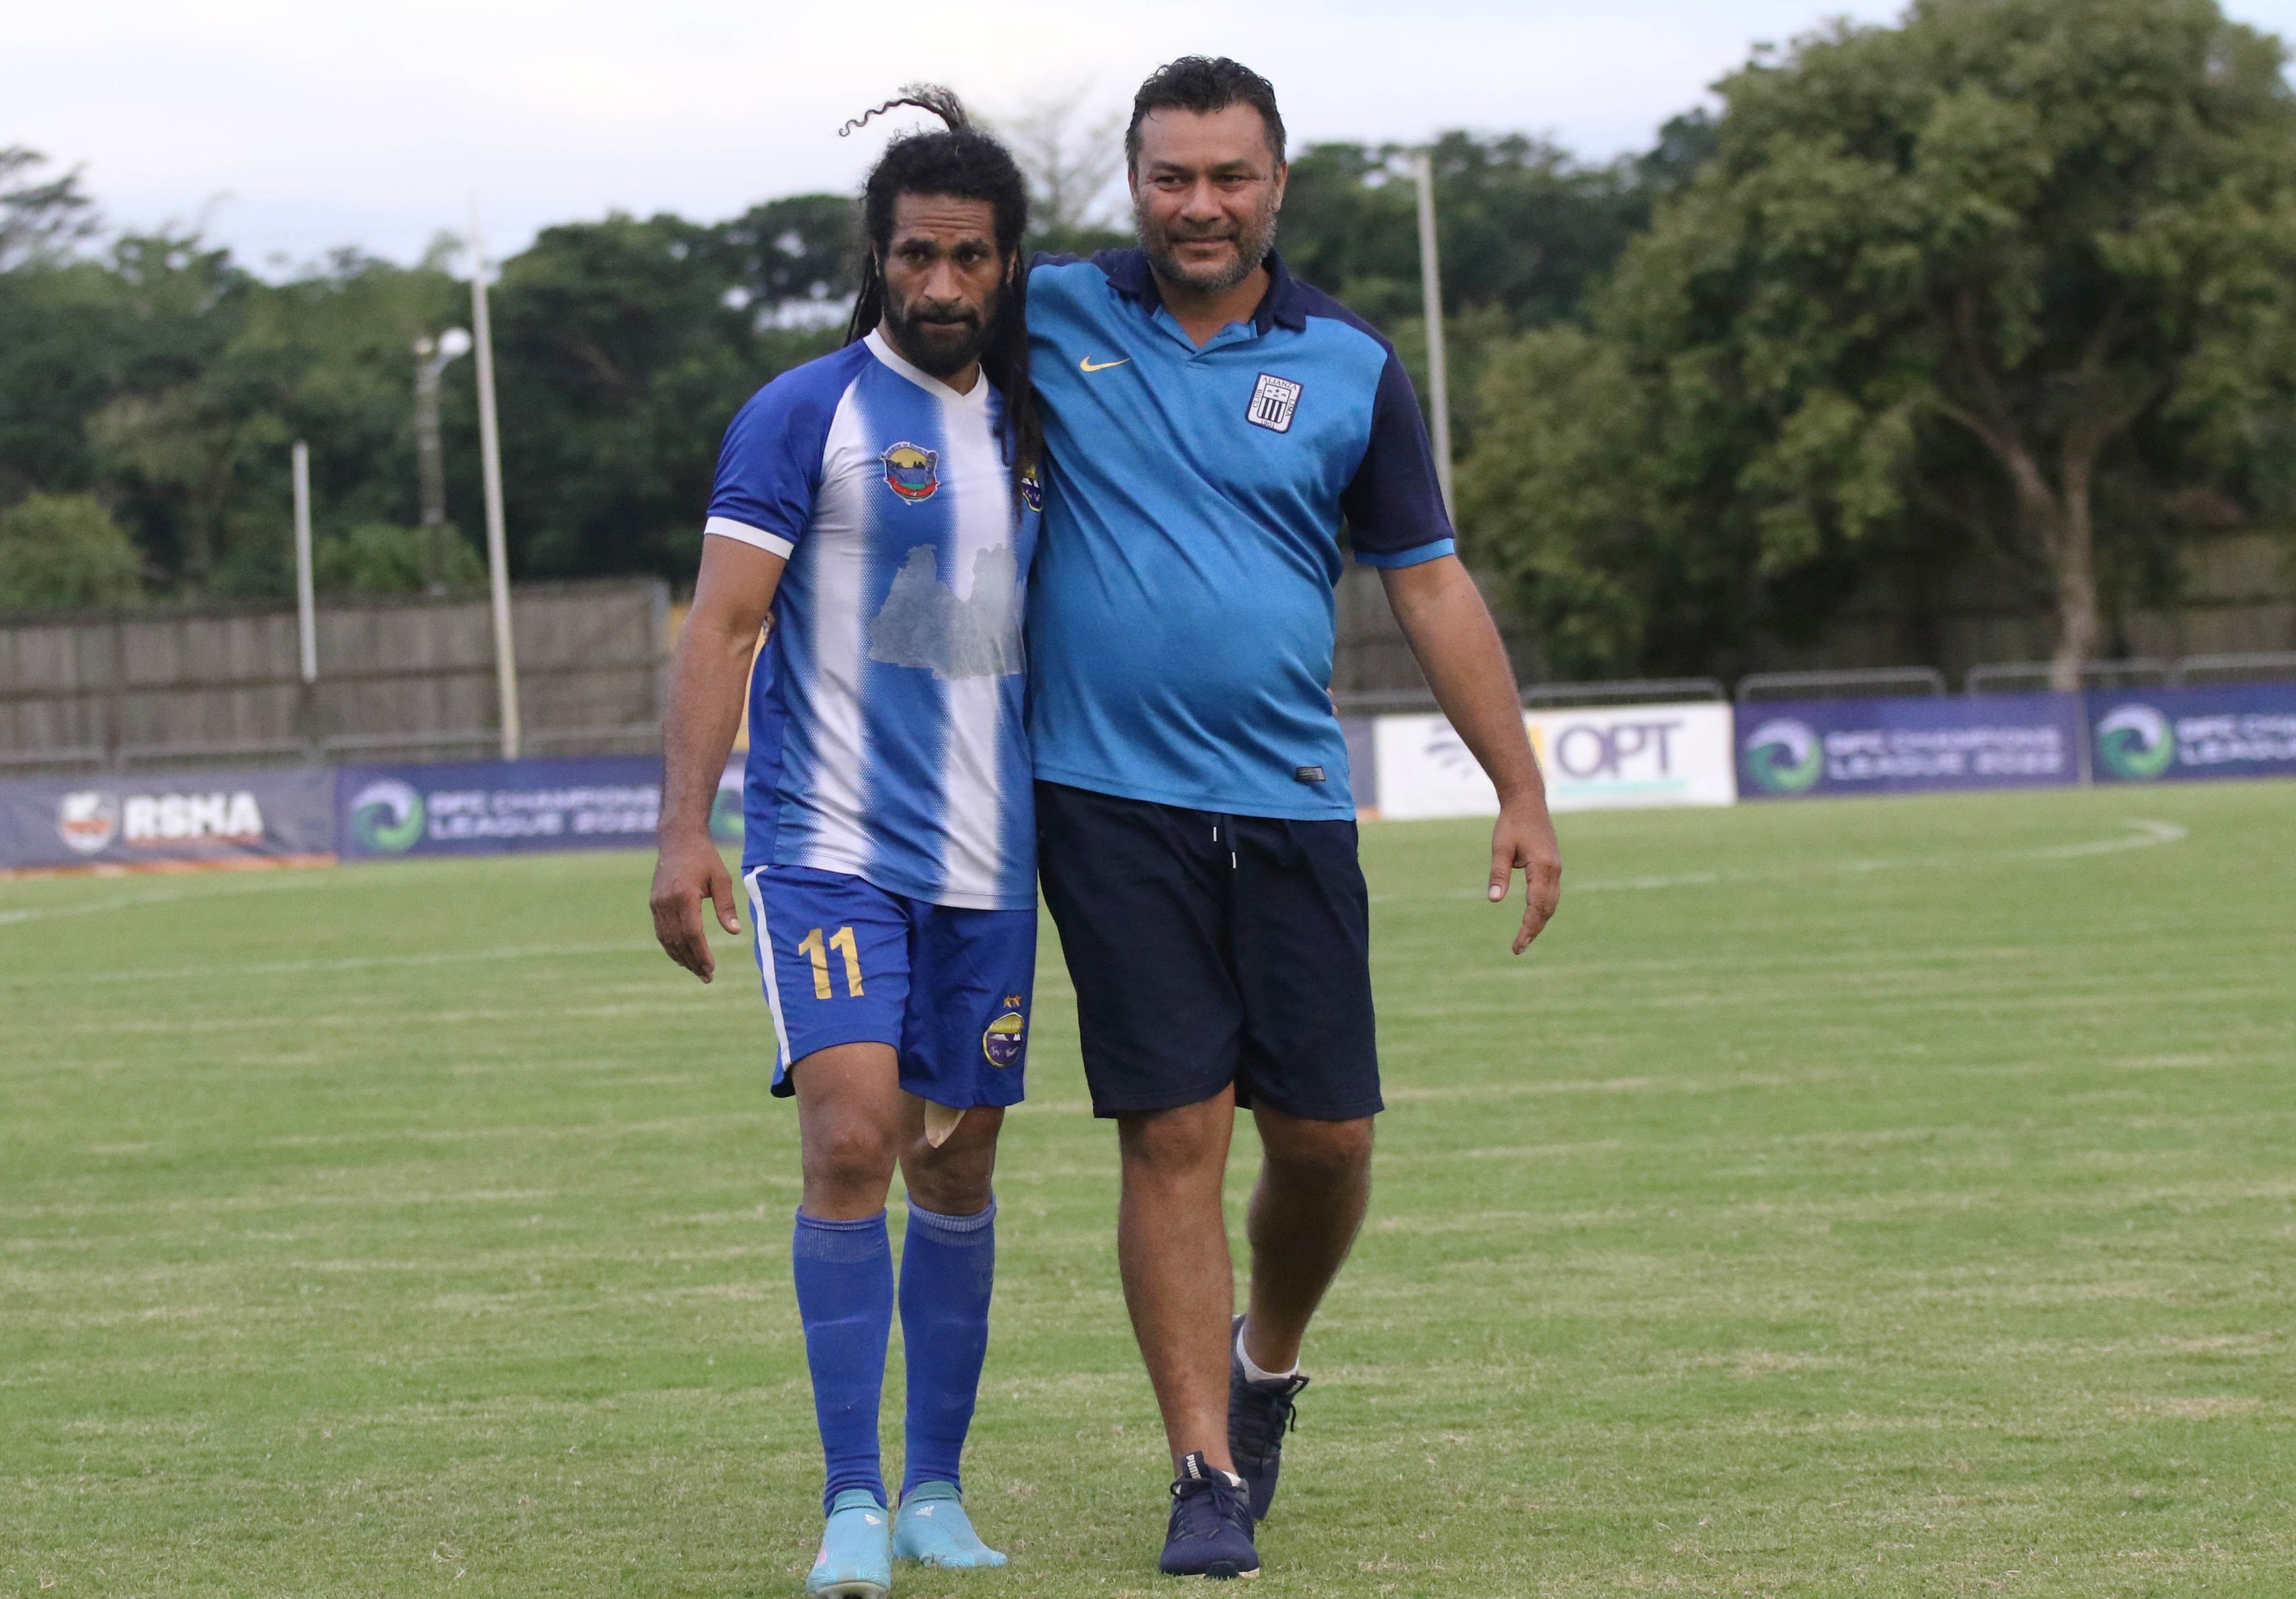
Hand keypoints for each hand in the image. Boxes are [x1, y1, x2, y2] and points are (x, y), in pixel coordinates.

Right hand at [651, 830, 739, 981]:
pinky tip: (682, 956)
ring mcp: (657, 904)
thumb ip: (726, 905)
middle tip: (707, 977)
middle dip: (693, 962)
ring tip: (696, 971)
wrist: (678, 839)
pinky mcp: (654, 903)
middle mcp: (666, 902)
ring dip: (681, 958)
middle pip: (679, 941)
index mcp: (684, 896)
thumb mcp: (721, 878)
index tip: (711, 969)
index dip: (701, 954)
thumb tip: (735, 932)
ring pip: (667, 939)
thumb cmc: (704, 857)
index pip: (692, 934)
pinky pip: (661, 932)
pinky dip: (671, 947)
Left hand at [1487, 791, 1561, 954]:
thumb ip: (1498, 873)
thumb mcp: (1500, 847)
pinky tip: (1532, 918)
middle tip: (1518, 948)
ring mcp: (1556, 869)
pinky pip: (1551, 894)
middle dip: (1534, 930)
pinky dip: (1543, 909)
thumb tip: (1493, 900)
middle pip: (1547, 909)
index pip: (1537, 906)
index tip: (1518, 945)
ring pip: (1551, 903)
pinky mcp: (1553, 866)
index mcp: (1543, 867)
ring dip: (1539, 922)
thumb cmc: (1511, 823)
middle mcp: (1554, 871)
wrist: (1528, 802)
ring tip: (1524, 939)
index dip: (1528, 928)